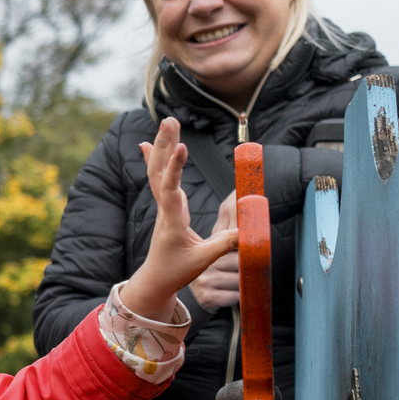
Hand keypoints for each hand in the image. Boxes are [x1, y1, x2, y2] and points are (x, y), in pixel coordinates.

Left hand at [119, 118, 239, 318]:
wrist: (157, 279)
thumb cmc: (177, 271)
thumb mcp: (203, 261)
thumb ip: (225, 244)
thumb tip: (248, 231)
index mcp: (172, 221)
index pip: (171, 190)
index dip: (174, 168)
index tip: (180, 146)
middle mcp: (166, 209)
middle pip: (160, 172)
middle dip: (165, 145)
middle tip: (169, 120)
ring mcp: (166, 206)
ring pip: (159, 172)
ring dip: (162, 146)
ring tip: (167, 121)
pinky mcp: (169, 206)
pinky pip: (161, 178)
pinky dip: (158, 159)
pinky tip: (150, 144)